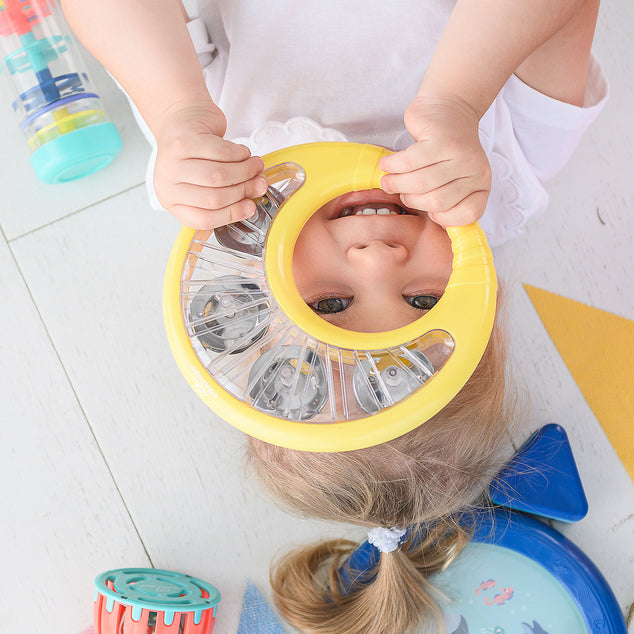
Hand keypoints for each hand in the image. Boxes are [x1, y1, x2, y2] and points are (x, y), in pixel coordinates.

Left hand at [153, 104, 268, 228]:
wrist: (179, 119)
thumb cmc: (192, 153)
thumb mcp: (200, 183)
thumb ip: (220, 196)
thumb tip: (250, 203)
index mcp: (171, 201)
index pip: (203, 219)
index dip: (232, 214)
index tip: (251, 207)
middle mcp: (167, 184)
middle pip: (214, 198)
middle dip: (243, 191)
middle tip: (259, 184)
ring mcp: (172, 161)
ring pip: (219, 176)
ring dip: (245, 172)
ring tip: (255, 167)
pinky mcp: (183, 140)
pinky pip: (220, 153)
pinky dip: (239, 154)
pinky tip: (244, 153)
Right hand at [379, 95, 490, 226]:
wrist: (448, 108)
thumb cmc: (444, 150)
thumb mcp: (454, 178)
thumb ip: (447, 200)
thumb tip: (431, 224)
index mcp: (482, 185)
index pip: (467, 215)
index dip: (442, 217)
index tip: (429, 209)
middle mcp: (476, 171)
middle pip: (436, 201)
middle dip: (411, 199)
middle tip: (399, 190)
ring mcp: (459, 154)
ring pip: (420, 183)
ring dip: (397, 183)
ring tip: (388, 180)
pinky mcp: (440, 139)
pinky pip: (409, 163)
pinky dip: (393, 166)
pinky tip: (387, 165)